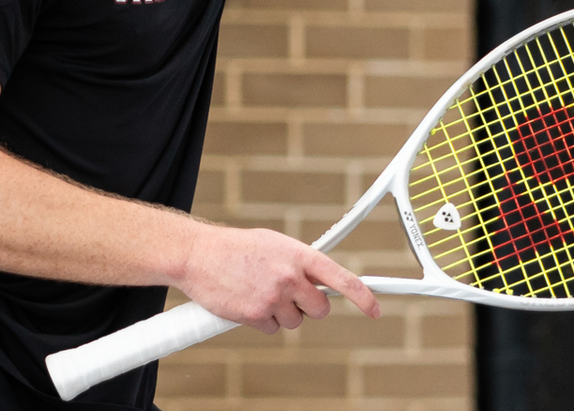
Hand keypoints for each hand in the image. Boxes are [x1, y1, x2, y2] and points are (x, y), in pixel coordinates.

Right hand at [175, 224, 379, 332]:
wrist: (197, 255)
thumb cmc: (235, 248)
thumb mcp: (273, 244)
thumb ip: (298, 262)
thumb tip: (319, 281)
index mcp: (298, 254)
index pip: (341, 279)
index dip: (364, 297)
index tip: (376, 310)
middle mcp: (290, 276)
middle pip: (320, 309)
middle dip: (309, 307)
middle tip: (290, 296)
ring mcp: (274, 297)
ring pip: (295, 322)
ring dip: (282, 313)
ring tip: (258, 292)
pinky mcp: (256, 315)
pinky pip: (272, 329)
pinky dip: (261, 321)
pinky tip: (246, 302)